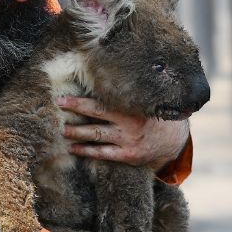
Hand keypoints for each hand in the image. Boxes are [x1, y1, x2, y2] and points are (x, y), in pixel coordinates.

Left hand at [56, 96, 189, 170]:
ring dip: (77, 132)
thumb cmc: (153, 115)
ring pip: (97, 135)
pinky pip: (103, 153)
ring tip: (62, 129)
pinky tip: (73, 148)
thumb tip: (104, 75)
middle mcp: (130, 123)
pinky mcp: (128, 156)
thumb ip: (128, 93)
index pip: (103, 101)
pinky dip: (86, 151)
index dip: (81, 99)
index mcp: (133, 106)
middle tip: (58, 106)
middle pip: (97, 115)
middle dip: (76, 110)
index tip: (63, 97)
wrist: (173, 141)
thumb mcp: (146, 101)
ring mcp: (128, 141)